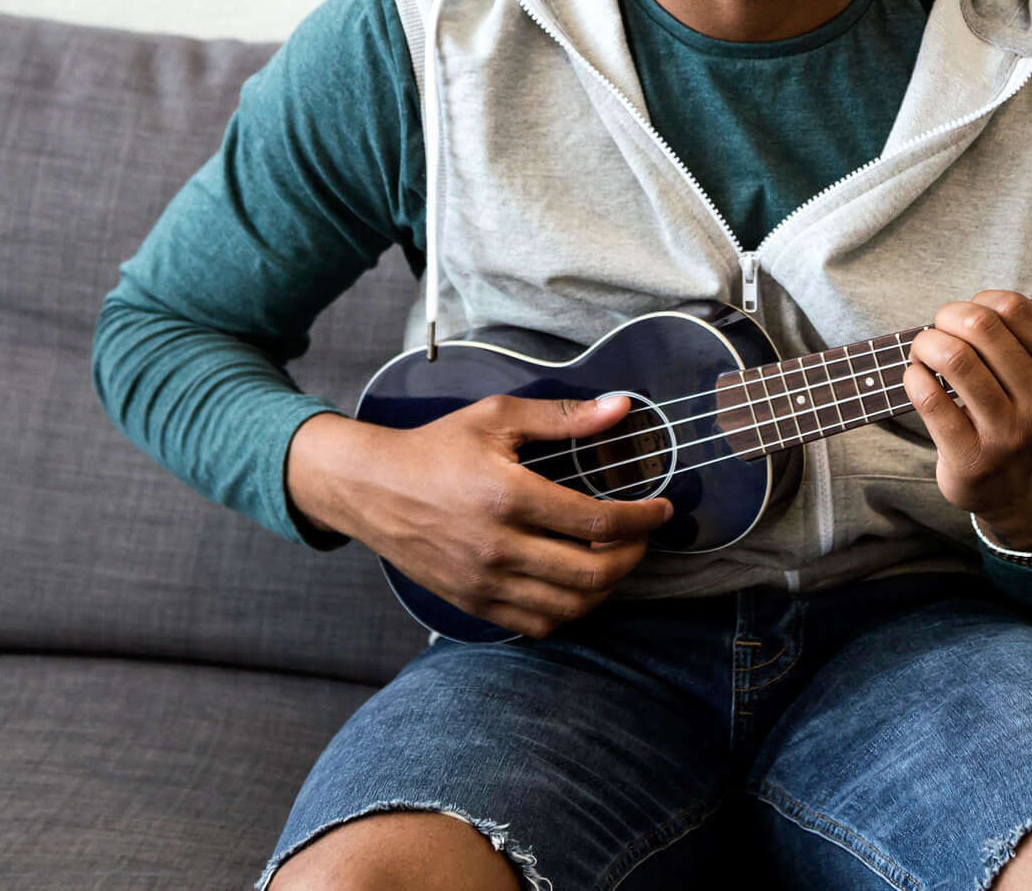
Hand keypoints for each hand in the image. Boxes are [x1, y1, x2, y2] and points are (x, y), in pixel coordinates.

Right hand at [286, 396, 672, 638]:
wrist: (371, 489)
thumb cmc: (435, 448)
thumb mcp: (497, 418)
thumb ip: (564, 417)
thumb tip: (621, 408)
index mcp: (508, 496)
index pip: (597, 522)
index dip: (642, 519)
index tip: (660, 510)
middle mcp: (498, 547)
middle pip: (592, 573)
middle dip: (633, 556)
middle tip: (642, 536)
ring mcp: (484, 582)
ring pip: (569, 606)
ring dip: (607, 588)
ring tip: (616, 560)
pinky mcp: (473, 603)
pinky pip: (536, 624)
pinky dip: (569, 611)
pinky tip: (578, 585)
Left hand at [901, 226, 1031, 541]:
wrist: (1018, 488)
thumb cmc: (1029, 402)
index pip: (1012, 307)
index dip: (979, 303)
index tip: (972, 318)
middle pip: (978, 327)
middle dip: (946, 318)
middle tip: (940, 331)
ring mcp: (1010, 437)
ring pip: (951, 358)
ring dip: (925, 344)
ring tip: (925, 351)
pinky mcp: (971, 459)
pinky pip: (927, 397)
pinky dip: (912, 376)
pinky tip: (917, 379)